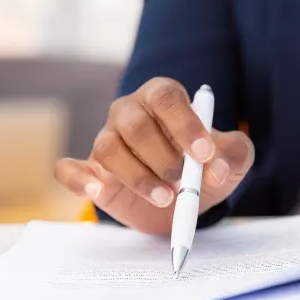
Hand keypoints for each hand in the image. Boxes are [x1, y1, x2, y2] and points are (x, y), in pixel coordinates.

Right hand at [55, 77, 254, 234]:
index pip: (166, 98)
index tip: (204, 156)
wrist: (180, 201)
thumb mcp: (230, 160)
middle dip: (162, 158)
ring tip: (165, 198)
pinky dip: (79, 180)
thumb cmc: (202, 168)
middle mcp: (129, 113)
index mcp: (162, 99)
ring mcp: (105, 141)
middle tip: (183, 185)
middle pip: (136, 124)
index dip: (185, 124)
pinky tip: (98, 191)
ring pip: (108, 149)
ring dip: (138, 177)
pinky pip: (68, 170)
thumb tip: (215, 167)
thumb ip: (231, 155)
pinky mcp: (89, 171)